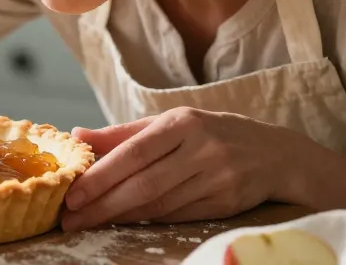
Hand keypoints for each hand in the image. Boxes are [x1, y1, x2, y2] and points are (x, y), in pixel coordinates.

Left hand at [60, 107, 298, 231]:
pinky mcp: (226, 204)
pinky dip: (146, 221)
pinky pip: (176, 216)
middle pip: (144, 185)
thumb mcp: (169, 122)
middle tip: (70, 219)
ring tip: (88, 222)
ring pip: (159, 205)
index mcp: (182, 123)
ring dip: (119, 217)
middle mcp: (202, 150)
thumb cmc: (208, 133)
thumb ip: (122, 133)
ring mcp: (217, 179)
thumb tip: (76, 136)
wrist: (275, 153)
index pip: (134, 152)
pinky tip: (122, 222)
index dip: (101, 176)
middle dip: (103, 205)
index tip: (72, 194)